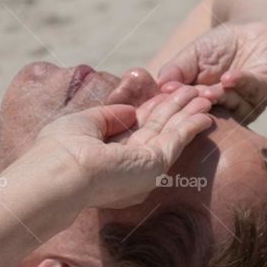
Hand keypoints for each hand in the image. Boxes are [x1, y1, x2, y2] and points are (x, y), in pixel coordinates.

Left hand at [31, 86, 213, 210]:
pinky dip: (191, 126)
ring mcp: (143, 167)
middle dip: (176, 109)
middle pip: (158, 130)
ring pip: (170, 134)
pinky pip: (176, 142)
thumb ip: (107, 117)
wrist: (60, 175)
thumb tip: (130, 111)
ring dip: (188, 114)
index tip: (167, 92)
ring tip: (206, 96)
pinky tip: (204, 114)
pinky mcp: (154, 166)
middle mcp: (129, 165)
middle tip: (194, 91)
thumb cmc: (60, 150)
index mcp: (110, 156)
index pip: (137, 129)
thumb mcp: (83, 124)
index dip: (153, 108)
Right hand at [157, 21, 266, 122]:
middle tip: (189, 99)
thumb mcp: (192, 54)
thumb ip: (176, 69)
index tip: (166, 100)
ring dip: (221, 97)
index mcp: (205, 103)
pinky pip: (254, 89)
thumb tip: (159, 85)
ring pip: (234, 105)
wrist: (252, 27)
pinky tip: (229, 78)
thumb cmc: (218, 44)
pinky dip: (241, 83)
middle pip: (210, 111)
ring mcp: (248, 101)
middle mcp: (227, 108)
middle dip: (200, 104)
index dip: (178, 104)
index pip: (189, 108)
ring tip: (208, 91)